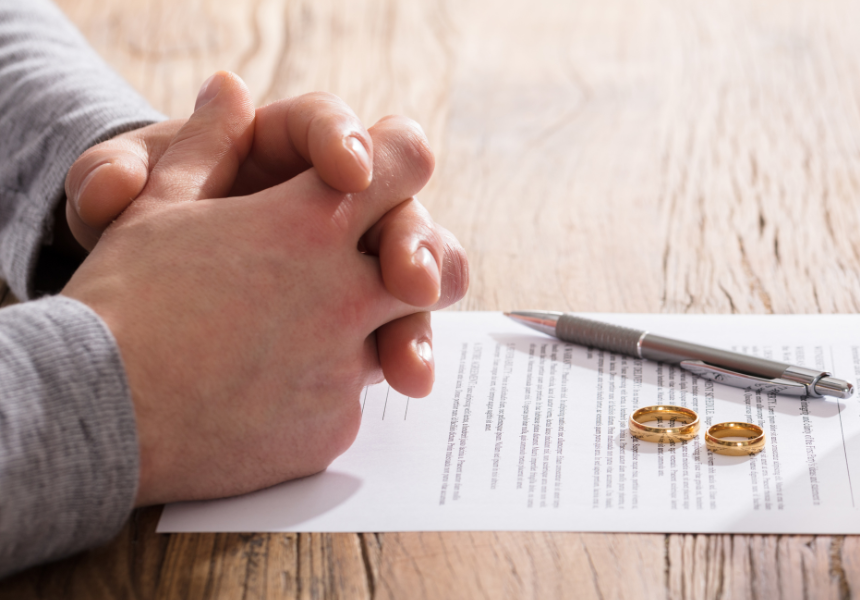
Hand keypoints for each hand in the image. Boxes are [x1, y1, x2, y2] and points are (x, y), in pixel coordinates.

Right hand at [62, 72, 467, 504]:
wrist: (94, 414)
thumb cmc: (123, 300)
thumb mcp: (158, 205)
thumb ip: (210, 145)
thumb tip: (231, 92)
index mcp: (310, 223)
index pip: (408, 166)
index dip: (398, 164)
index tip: (379, 177)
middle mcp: (345, 294)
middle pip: (427, 266)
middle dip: (405, 263)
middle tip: (369, 270)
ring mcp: (345, 368)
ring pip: (389, 339)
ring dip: (358, 333)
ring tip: (283, 339)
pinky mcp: (334, 430)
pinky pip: (349, 401)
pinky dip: (319, 394)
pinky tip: (264, 391)